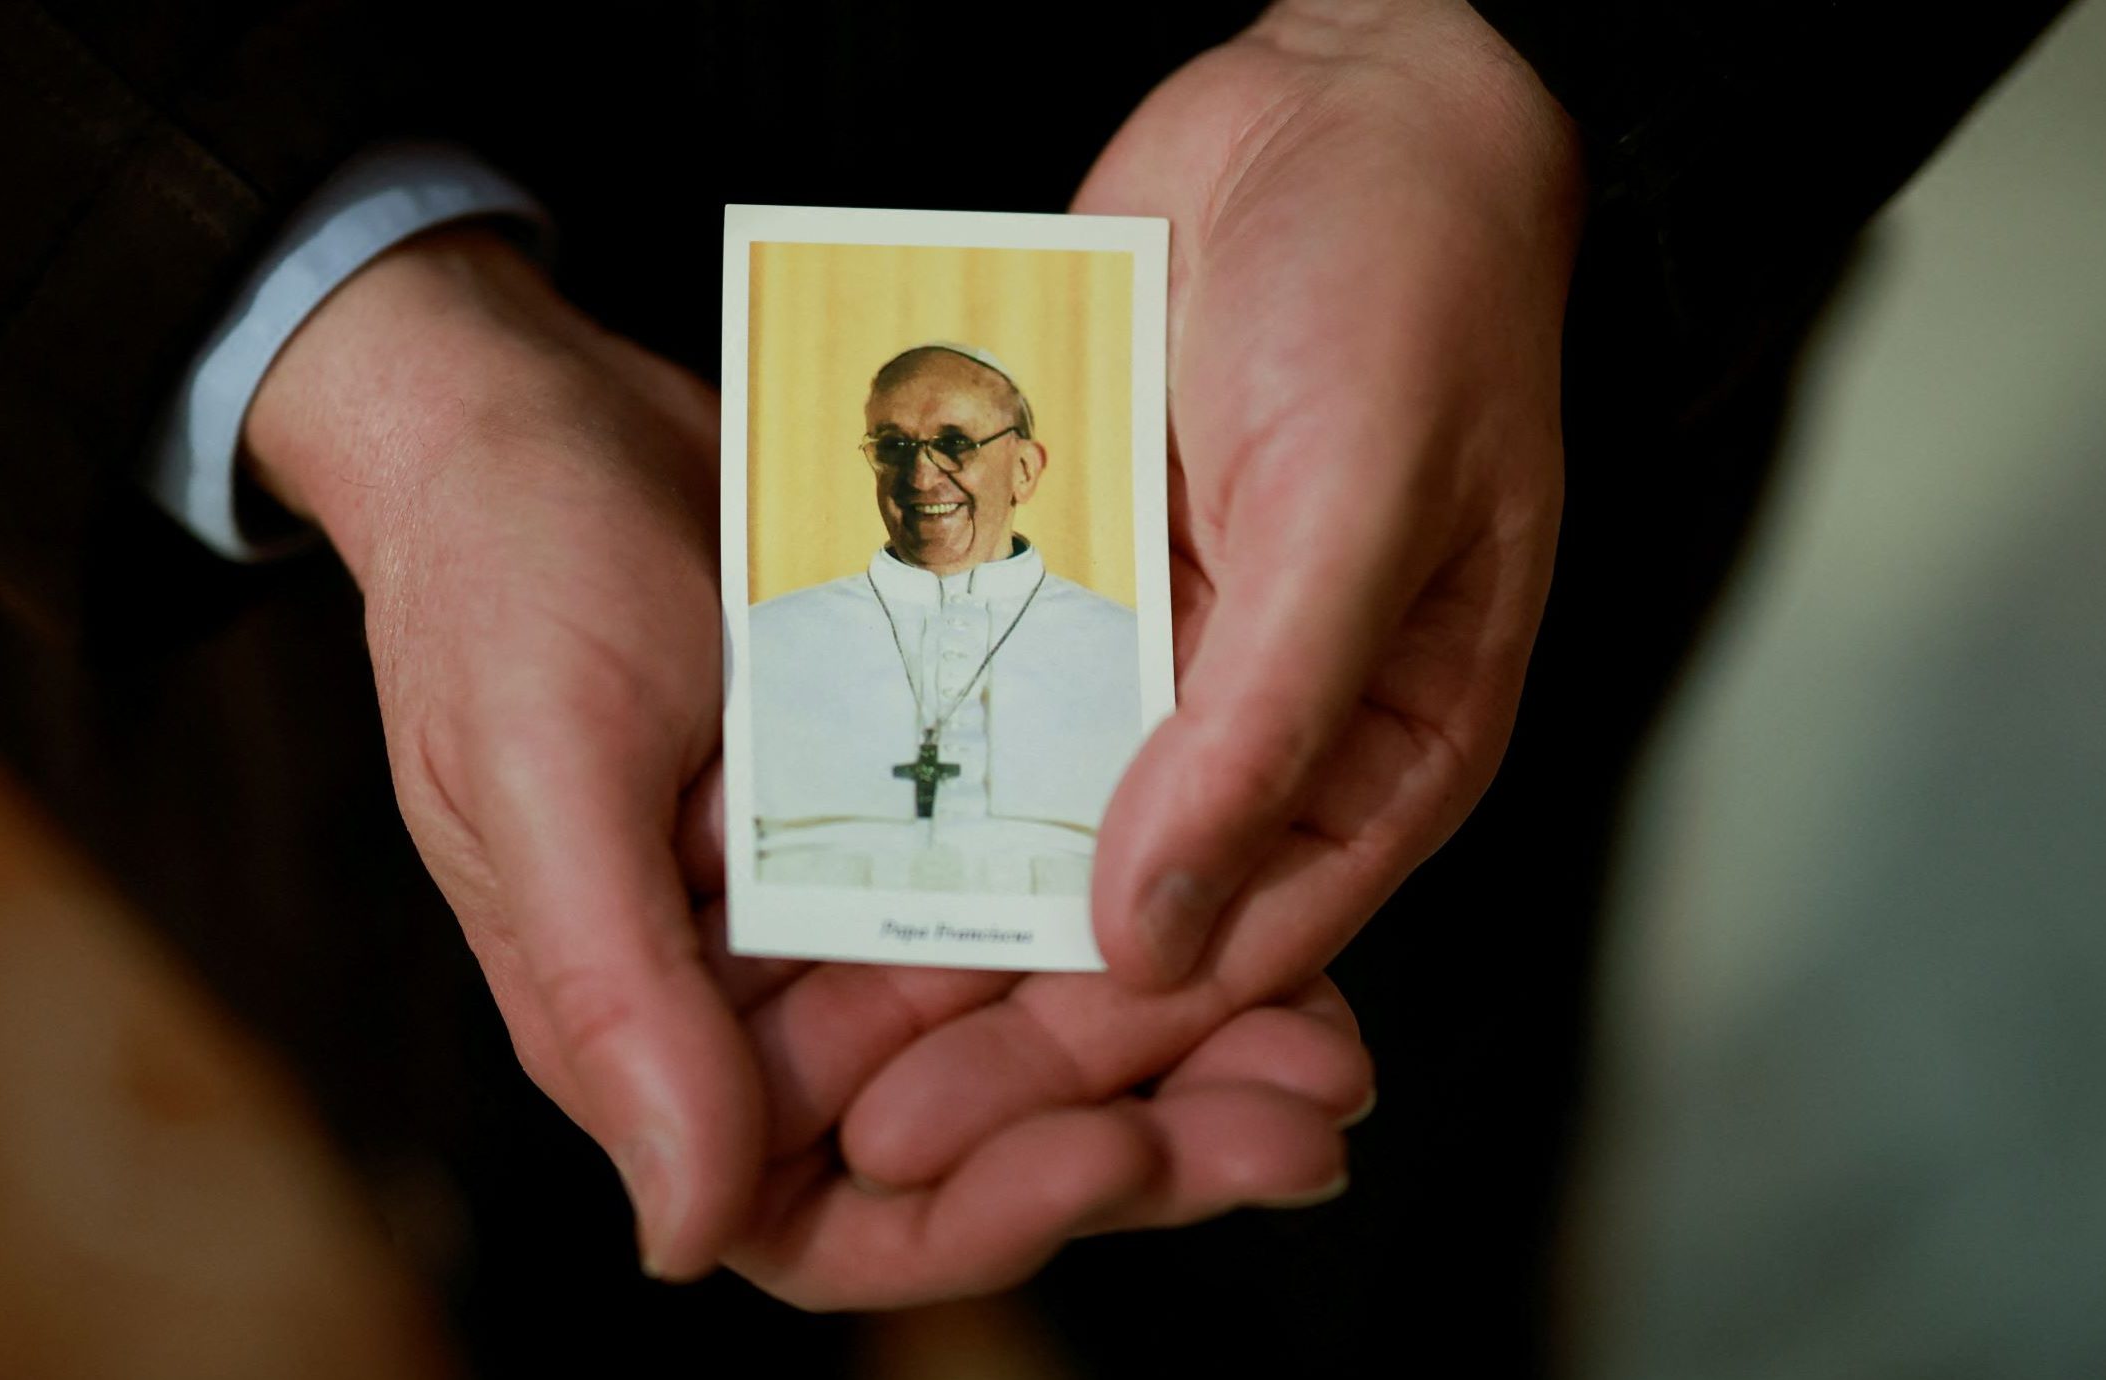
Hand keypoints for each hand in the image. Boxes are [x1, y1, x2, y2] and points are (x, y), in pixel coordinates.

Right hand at [247, 229, 1374, 1303]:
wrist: (536, 404)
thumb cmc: (496, 580)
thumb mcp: (542, 782)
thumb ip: (612, 1005)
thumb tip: (686, 1235)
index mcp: (663, 1029)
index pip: (837, 1210)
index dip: (979, 1215)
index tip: (1115, 1150)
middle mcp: (773, 994)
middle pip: (979, 1138)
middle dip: (1143, 1148)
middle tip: (1300, 1120)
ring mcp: (858, 898)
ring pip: (1042, 1029)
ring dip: (1185, 1054)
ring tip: (1330, 1051)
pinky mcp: (926, 798)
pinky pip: (1057, 890)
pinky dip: (1162, 913)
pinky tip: (1278, 911)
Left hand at [822, 0, 1581, 1186]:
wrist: (1343, 93)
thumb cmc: (1407, 286)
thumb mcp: (1356, 510)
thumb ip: (1263, 731)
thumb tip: (1159, 945)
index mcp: (1385, 753)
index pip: (1223, 955)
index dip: (1076, 1057)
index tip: (928, 1128)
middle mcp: (1271, 729)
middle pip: (1113, 916)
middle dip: (975, 1016)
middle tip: (820, 1098)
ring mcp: (1170, 650)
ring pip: (1036, 818)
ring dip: (924, 903)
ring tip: (783, 995)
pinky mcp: (1090, 566)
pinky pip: (996, 685)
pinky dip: (916, 749)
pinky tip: (800, 822)